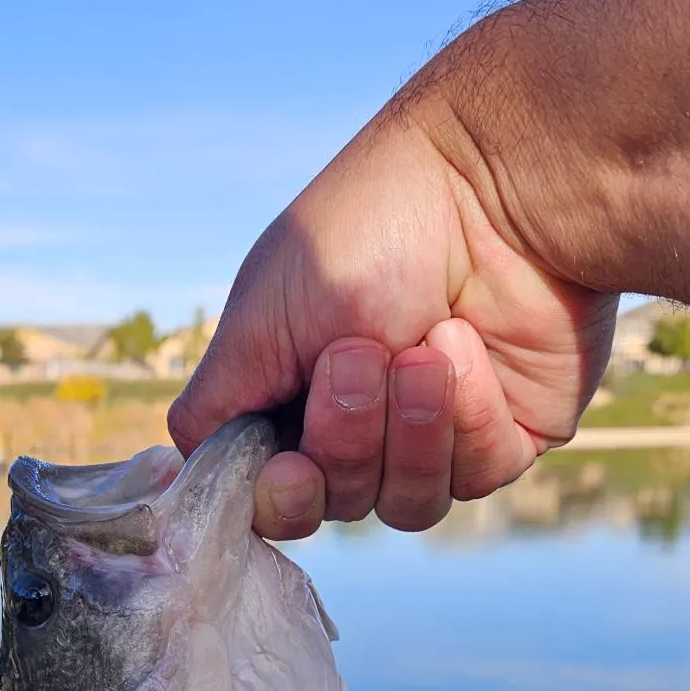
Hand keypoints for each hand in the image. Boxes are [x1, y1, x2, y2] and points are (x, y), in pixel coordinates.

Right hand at [167, 106, 618, 537]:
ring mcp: (435, 436)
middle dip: (347, 436)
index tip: (290, 463)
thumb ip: (213, 410)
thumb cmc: (363, 235)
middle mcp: (362, 428)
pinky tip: (466, 341)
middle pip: (336, 504)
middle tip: (360, 353)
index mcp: (293, 401)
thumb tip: (182, 481)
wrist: (489, 185)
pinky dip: (468, 413)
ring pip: (407, 505)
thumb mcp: (258, 319)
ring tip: (426, 345)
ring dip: (409, 427)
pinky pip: (477, 475)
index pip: (273, 499)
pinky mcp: (507, 435)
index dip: (281, 497)